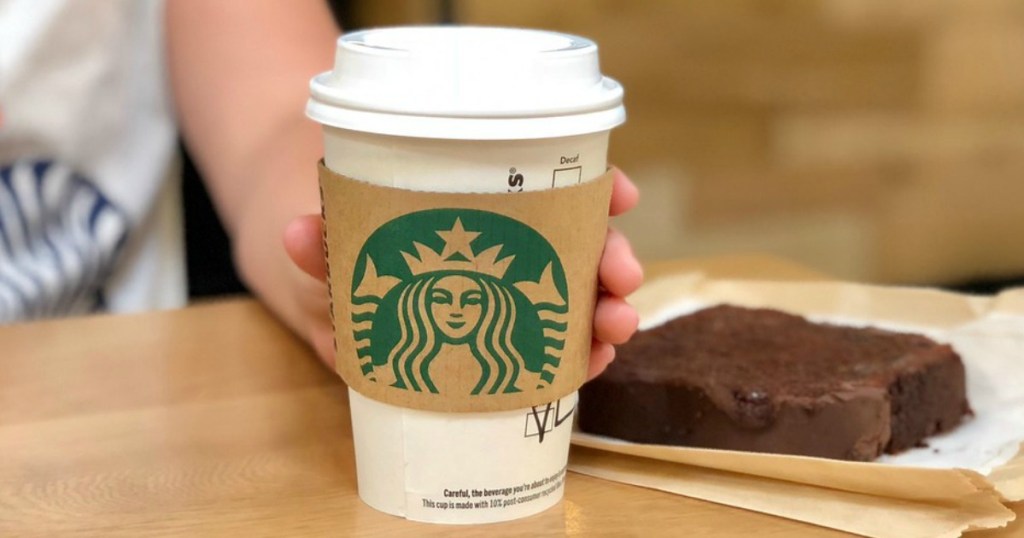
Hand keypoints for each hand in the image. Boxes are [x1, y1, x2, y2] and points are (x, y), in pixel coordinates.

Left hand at [283, 167, 642, 380]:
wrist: (341, 299)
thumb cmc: (354, 249)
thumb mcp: (342, 240)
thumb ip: (326, 240)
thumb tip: (297, 233)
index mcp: (490, 205)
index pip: (556, 184)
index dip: (596, 186)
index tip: (622, 194)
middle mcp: (516, 245)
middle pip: (581, 242)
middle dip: (611, 256)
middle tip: (621, 277)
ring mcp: (516, 297)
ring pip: (578, 298)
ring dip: (606, 312)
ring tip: (614, 330)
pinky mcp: (507, 345)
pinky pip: (555, 348)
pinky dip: (578, 356)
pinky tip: (589, 364)